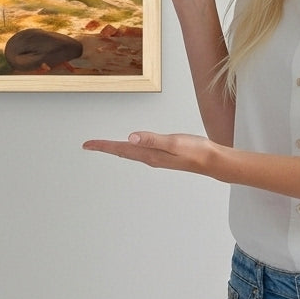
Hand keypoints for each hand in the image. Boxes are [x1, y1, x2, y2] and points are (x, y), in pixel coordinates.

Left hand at [82, 132, 219, 177]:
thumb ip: (152, 139)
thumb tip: (131, 137)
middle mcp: (150, 158)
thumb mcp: (173, 142)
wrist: (212, 161)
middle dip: (104, 148)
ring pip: (129, 153)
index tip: (87, 145)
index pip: (120, 149)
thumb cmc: (196, 151)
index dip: (103, 146)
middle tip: (88, 145)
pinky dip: (128, 148)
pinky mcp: (162, 155)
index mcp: (149, 154)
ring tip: (103, 146)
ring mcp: (156, 157)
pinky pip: (139, 152)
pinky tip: (129, 146)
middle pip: (121, 152)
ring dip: (115, 149)